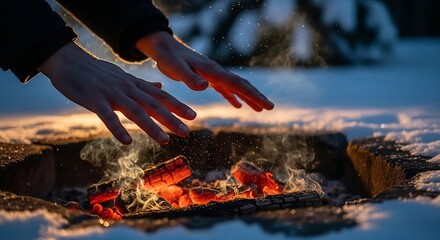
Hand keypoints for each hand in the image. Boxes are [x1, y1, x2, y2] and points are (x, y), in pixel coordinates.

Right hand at [38, 42, 195, 144]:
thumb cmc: (97, 72)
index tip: (193, 116)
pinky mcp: (94, 100)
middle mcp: (127, 89)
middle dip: (171, 119)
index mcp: (134, 85)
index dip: (177, 106)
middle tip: (186, 132)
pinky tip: (127, 142)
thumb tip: (161, 87)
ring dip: (151, 127)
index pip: (160, 96)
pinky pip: (107, 116)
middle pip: (153, 105)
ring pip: (135, 111)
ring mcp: (112, 94)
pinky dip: (118, 129)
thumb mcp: (124, 77)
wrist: (69, 61)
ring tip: (165, 140)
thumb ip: (143, 85)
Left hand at [135, 32, 273, 110]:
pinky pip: (225, 88)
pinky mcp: (207, 77)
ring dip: (248, 97)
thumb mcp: (176, 69)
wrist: (164, 47)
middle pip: (241, 84)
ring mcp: (213, 74)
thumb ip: (190, 78)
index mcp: (212, 71)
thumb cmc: (168, 58)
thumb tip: (206, 87)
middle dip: (256, 96)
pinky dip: (233, 96)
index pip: (237, 84)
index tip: (267, 105)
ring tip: (260, 108)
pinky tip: (237, 105)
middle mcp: (216, 71)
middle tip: (270, 107)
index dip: (253, 95)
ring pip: (235, 86)